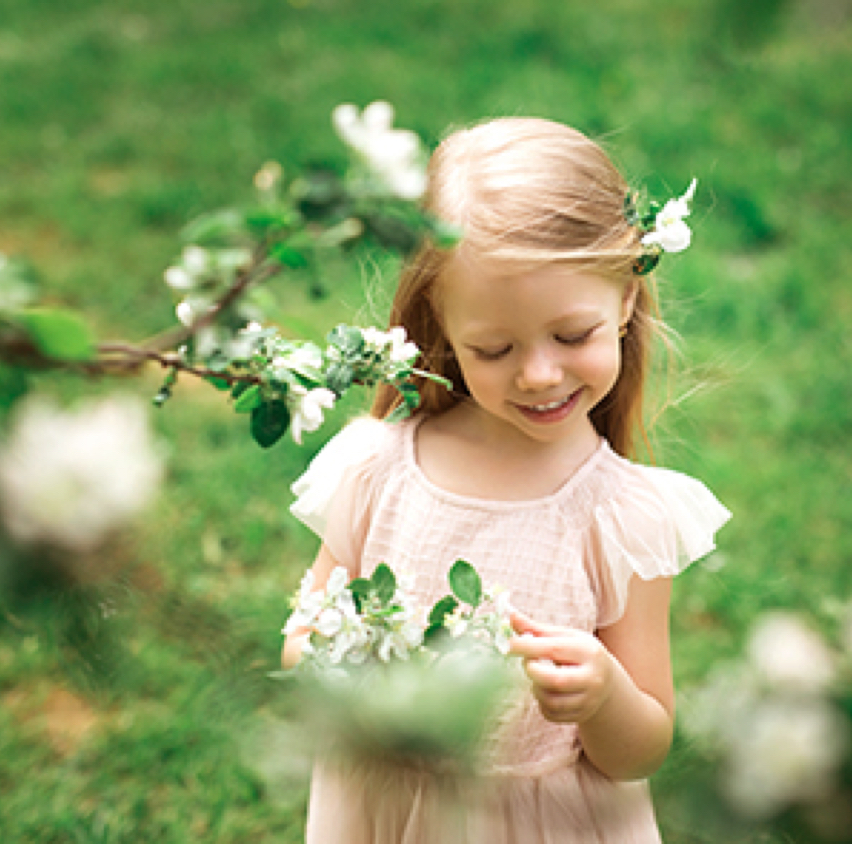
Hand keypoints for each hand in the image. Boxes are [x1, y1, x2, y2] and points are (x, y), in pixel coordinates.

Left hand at [509, 610, 615, 724]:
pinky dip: (541, 702)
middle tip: (528, 662)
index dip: (526, 647)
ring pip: (551, 701)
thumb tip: (511, 616)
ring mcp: (589, 700)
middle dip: (533, 671)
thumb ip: (537, 629)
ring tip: (538, 676)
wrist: (607, 681)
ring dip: (536, 688)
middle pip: (554, 680)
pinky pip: (551, 714)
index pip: (553, 649)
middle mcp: (592, 678)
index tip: (508, 644)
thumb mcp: (566, 636)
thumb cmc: (580, 653)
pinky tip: (545, 691)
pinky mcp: (581, 715)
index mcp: (588, 652)